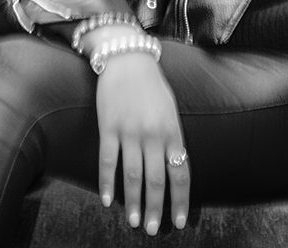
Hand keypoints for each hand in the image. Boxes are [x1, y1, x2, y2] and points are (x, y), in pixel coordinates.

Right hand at [96, 50, 188, 234]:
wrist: (128, 57)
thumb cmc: (151, 84)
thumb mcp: (170, 109)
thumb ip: (172, 137)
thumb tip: (175, 166)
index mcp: (172, 130)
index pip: (181, 173)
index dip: (180, 200)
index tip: (179, 221)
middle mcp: (153, 134)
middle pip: (156, 181)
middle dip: (155, 209)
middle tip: (152, 229)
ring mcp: (129, 131)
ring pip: (133, 176)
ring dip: (133, 202)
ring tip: (133, 222)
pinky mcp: (108, 127)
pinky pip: (108, 161)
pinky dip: (107, 183)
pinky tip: (106, 200)